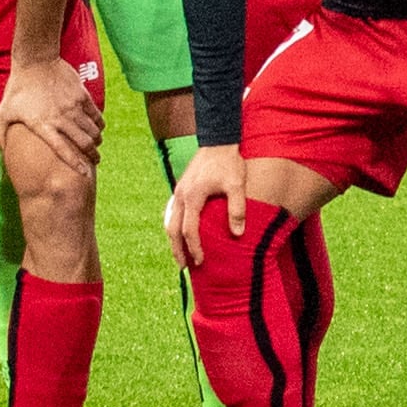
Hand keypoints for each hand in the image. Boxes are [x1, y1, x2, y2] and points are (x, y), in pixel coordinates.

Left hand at [0, 54, 100, 170]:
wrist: (36, 61)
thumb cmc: (17, 89)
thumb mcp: (2, 112)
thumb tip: (1, 153)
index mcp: (42, 125)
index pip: (62, 149)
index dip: (75, 164)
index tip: (84, 174)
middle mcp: (60, 117)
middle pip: (83, 142)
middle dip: (91, 155)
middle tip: (94, 162)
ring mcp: (73, 106)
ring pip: (92, 130)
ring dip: (96, 141)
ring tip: (95, 146)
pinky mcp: (82, 96)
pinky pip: (96, 115)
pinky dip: (99, 125)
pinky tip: (97, 129)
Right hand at [163, 138, 244, 266]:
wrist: (218, 140)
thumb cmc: (229, 162)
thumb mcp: (237, 185)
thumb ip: (237, 209)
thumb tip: (237, 234)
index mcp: (192, 197)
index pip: (189, 230)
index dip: (194, 247)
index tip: (200, 261)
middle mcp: (181, 196)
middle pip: (172, 229)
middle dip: (177, 249)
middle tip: (183, 266)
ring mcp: (178, 191)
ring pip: (168, 220)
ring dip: (172, 238)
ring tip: (179, 253)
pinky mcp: (181, 187)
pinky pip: (171, 211)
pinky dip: (172, 225)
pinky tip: (178, 232)